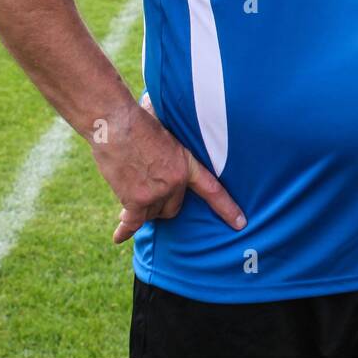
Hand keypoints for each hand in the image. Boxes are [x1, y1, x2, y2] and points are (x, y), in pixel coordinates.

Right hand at [90, 94, 245, 243]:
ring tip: (129, 189)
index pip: (212, 190)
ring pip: (150, 214)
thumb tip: (175, 137)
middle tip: (146, 189)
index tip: (240, 223)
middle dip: (160, 204)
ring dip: (140, 208)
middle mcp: (174, 182)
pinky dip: (124, 229)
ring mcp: (155, 193)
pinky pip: (132, 222)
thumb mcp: (168, 131)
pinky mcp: (134, 200)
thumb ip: (173, 148)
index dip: (227, 208)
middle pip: (172, 208)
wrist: (116, 123)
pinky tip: (118, 237)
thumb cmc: (138, 121)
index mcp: (186, 165)